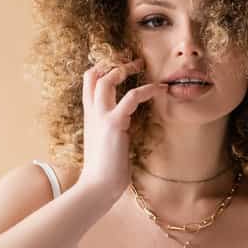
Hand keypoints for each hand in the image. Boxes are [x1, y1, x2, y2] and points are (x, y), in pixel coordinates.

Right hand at [77, 57, 166, 198]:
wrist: (98, 186)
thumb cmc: (105, 170)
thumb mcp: (105, 144)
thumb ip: (110, 130)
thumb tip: (124, 128)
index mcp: (89, 117)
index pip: (88, 83)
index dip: (101, 70)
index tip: (119, 67)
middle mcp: (92, 113)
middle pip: (93, 75)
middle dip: (112, 63)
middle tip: (132, 62)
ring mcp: (101, 117)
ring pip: (107, 80)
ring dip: (125, 68)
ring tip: (141, 66)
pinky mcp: (114, 124)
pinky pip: (131, 97)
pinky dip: (147, 90)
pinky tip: (159, 89)